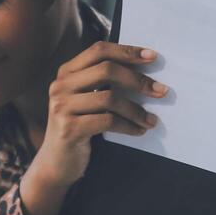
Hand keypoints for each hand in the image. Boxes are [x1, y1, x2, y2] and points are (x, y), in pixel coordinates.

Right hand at [20, 42, 165, 214]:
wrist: (55, 164)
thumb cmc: (77, 128)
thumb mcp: (84, 100)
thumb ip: (101, 83)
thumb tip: (142, 73)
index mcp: (66, 73)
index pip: (99, 51)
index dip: (127, 51)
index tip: (152, 56)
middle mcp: (60, 86)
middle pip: (106, 70)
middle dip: (137, 80)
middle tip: (161, 91)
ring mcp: (62, 107)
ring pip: (110, 98)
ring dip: (136, 110)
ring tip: (151, 119)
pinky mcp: (69, 128)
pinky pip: (108, 121)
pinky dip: (129, 126)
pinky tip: (139, 130)